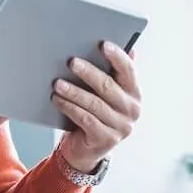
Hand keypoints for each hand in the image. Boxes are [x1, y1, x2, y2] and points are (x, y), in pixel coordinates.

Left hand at [52, 40, 141, 172]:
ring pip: (94, 104)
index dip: (117, 56)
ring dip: (74, 92)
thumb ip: (111, 73)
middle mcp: (132, 110)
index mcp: (134, 93)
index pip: (128, 71)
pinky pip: (85, 119)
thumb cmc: (94, 114)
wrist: (86, 148)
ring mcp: (121, 127)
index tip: (103, 44)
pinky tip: (57, 100)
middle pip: (108, 86)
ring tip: (57, 83)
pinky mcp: (106, 139)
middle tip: (71, 62)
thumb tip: (119, 47)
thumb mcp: (104, 94)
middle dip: (88, 73)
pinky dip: (70, 108)